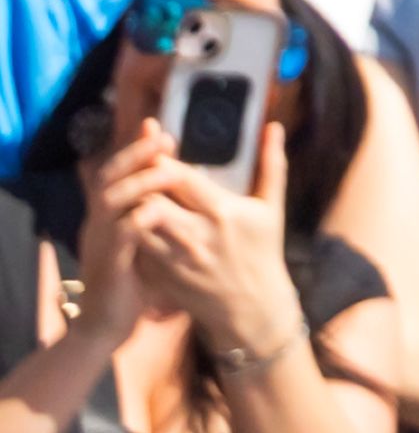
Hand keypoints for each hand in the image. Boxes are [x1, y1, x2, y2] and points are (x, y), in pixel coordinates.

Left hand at [113, 119, 291, 354]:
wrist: (250, 305)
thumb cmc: (262, 251)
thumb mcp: (272, 207)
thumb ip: (271, 164)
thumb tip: (274, 127)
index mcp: (222, 212)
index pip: (180, 179)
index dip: (162, 160)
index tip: (155, 145)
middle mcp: (194, 235)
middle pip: (150, 200)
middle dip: (140, 181)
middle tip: (136, 167)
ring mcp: (172, 259)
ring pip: (135, 224)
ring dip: (131, 207)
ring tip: (131, 192)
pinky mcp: (158, 276)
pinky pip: (134, 247)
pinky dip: (130, 231)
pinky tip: (133, 222)